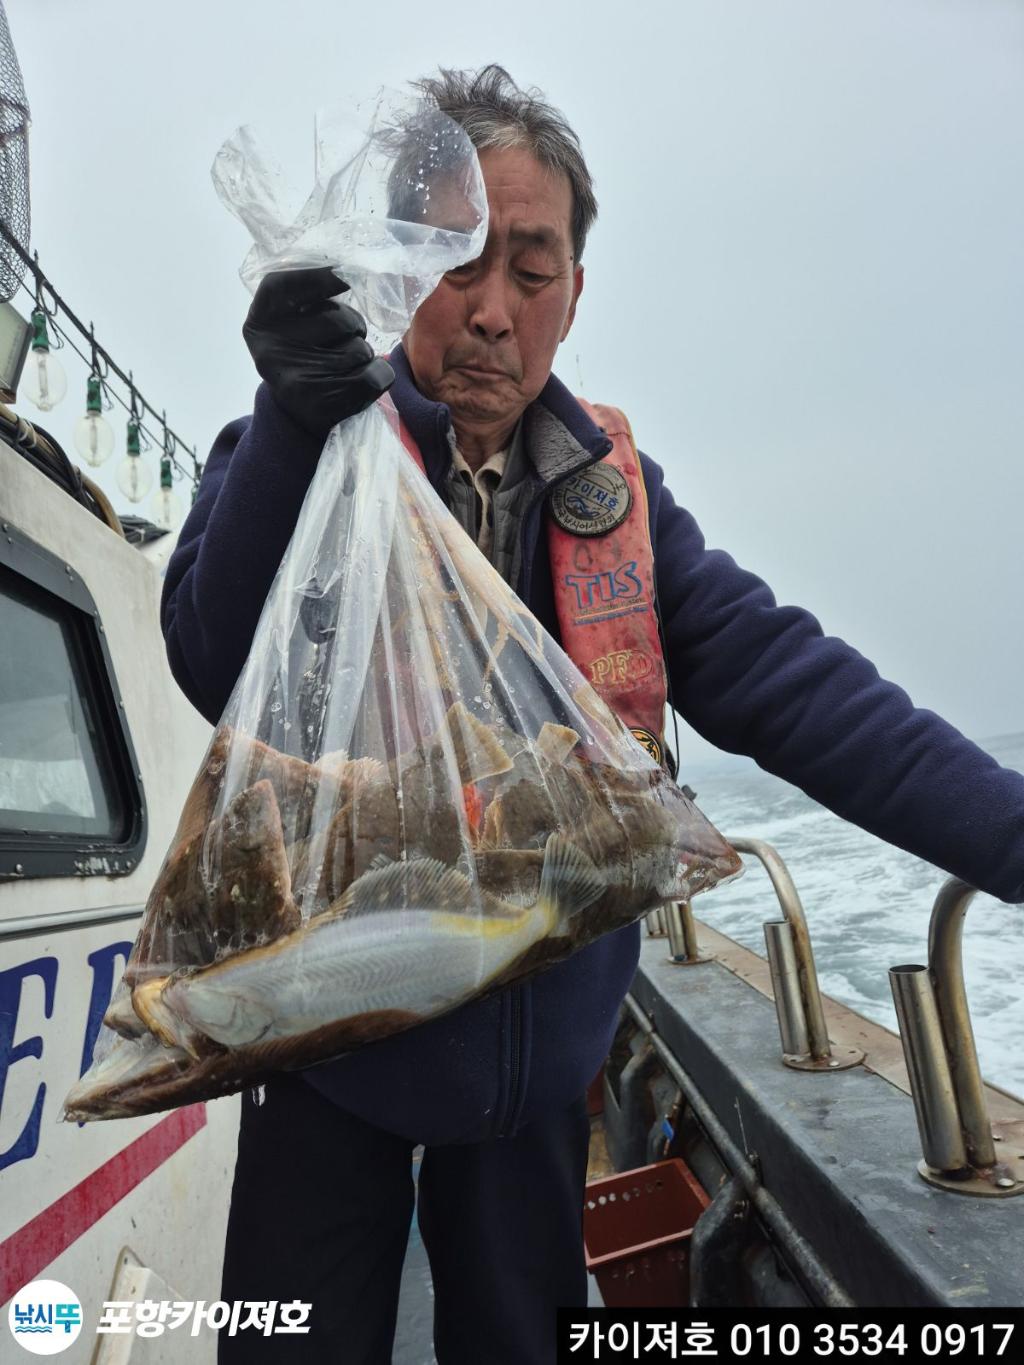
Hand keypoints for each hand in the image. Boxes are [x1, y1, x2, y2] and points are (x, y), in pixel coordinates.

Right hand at [242, 266, 394, 437]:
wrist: (296, 413)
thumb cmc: (302, 353)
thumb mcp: (289, 321)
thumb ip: (306, 294)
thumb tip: (343, 269)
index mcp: (259, 323)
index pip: (284, 286)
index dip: (318, 277)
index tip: (342, 276)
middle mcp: (271, 352)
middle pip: (337, 319)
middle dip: (352, 325)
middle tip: (343, 338)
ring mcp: (296, 382)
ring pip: (359, 349)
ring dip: (363, 353)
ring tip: (345, 363)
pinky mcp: (324, 406)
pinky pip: (374, 376)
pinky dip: (380, 373)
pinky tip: (363, 379)